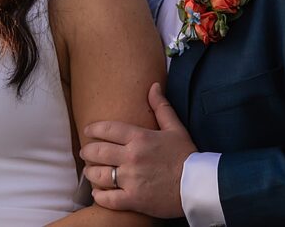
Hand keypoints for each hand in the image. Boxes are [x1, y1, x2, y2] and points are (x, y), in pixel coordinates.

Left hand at [80, 82, 195, 217]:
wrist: (200, 186)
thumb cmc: (187, 156)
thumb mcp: (175, 128)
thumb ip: (161, 107)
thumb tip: (154, 86)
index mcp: (140, 138)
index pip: (107, 129)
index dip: (93, 129)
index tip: (87, 131)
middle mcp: (132, 157)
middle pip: (98, 151)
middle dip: (87, 151)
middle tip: (85, 152)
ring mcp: (131, 179)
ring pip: (99, 174)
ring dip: (91, 172)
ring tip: (90, 171)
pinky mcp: (134, 199)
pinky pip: (108, 199)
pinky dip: (100, 196)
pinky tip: (98, 192)